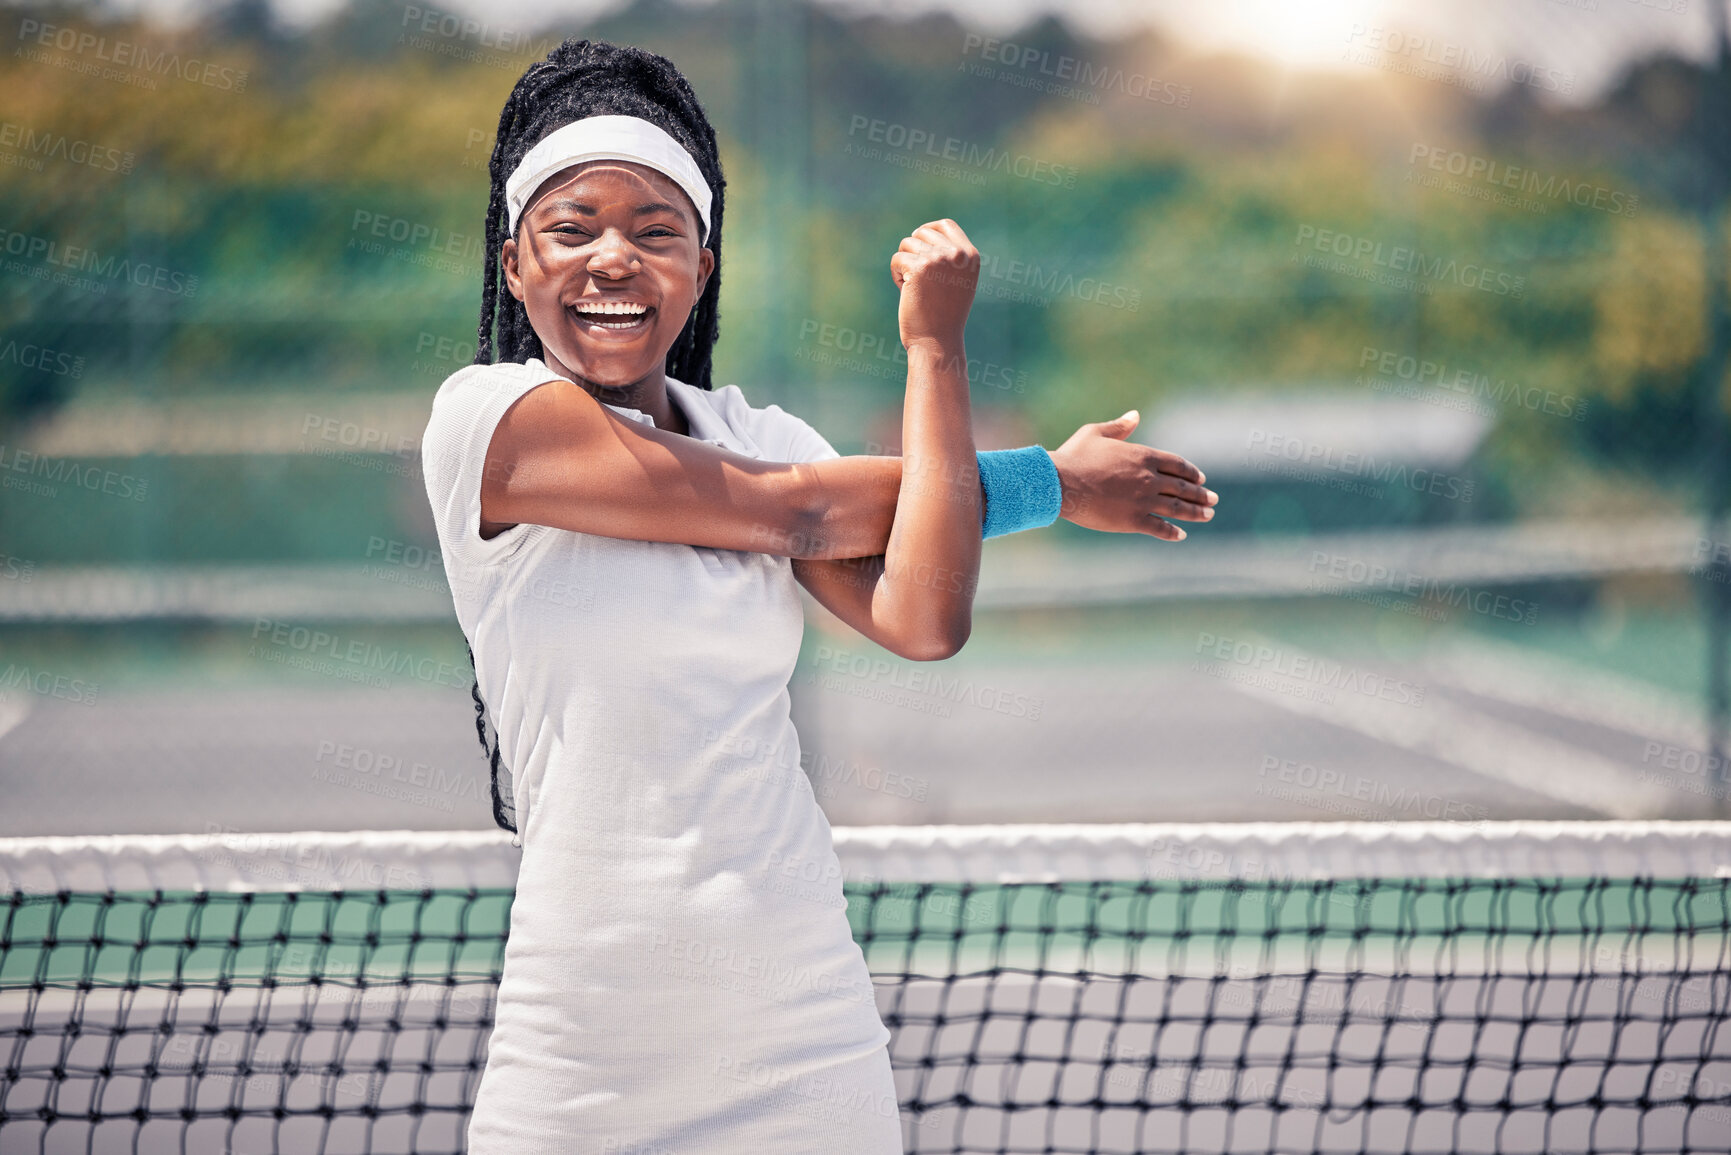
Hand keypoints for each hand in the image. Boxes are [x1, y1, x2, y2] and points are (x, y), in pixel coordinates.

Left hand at [890, 219, 978, 352]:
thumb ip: (950, 257)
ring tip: (914, 287)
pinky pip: (897, 259)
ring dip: (904, 264)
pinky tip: (906, 292)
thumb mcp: (957, 282)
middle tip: (917, 278)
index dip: (928, 229)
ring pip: (907, 244)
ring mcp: (938, 259)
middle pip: (922, 233)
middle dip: (913, 251)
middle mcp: (957, 254)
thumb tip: (925, 232)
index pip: (946, 225)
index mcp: (970, 256)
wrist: (937, 340)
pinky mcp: (919, 268)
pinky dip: (896, 275)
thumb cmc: (944, 315)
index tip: (918, 242)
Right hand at [1048, 411, 1216, 540]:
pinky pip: (1159, 527)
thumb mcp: (1096, 433)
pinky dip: (1172, 532)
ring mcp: (1143, 500)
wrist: (1059, 482)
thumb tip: (1135, 415)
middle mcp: (1149, 478)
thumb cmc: (1074, 456)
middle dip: (1201, 494)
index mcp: (1143, 456)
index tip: (1201, 478)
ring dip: (1195, 512)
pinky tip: (1181, 534)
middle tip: (1213, 499)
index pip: (1178, 464)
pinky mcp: (1132, 520)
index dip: (1191, 472)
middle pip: (1183, 487)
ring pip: (1177, 508)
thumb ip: (1120, 426)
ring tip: (1208, 515)